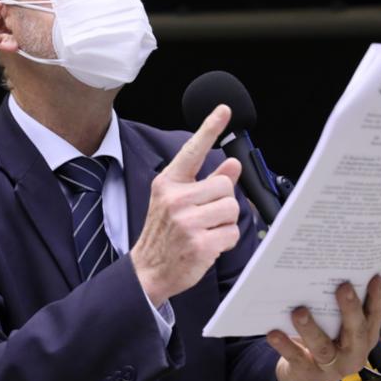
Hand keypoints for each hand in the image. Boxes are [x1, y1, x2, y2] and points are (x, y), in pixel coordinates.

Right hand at [131, 105, 241, 306]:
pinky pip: (231, 233)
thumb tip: (233, 165)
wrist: (147, 270)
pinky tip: (208, 246)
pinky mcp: (199, 243)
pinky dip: (225, 242)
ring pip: (232, 208)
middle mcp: (175, 198)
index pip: (193, 150)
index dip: (210, 128)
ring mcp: (186, 221)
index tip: (224, 109)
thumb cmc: (164, 234)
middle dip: (224, 201)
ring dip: (226, 222)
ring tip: (206, 231)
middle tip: (206, 217)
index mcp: (168, 183)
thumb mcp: (178, 201)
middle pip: (226, 185)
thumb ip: (207, 181)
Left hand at [267, 275, 380, 380]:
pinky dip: (284, 345)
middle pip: (355, 331)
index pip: (374, 316)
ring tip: (299, 311)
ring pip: (322, 347)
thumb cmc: (323, 341)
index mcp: (364, 338)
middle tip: (343, 286)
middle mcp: (353, 354)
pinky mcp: (307, 373)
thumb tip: (327, 271)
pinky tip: (273, 333)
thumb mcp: (335, 326)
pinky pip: (295, 357)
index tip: (375, 277)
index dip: (377, 298)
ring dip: (311, 328)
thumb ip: (336, 307)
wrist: (303, 379)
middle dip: (350, 309)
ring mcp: (331, 367)